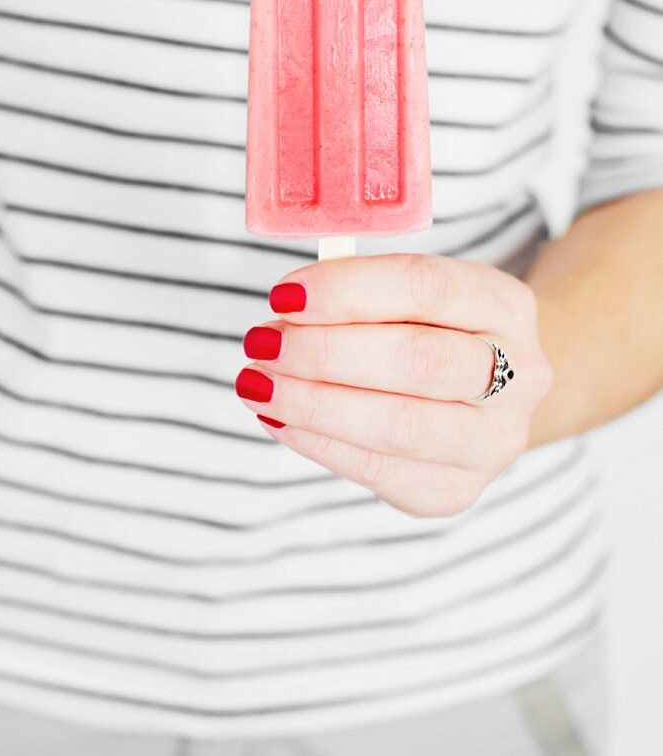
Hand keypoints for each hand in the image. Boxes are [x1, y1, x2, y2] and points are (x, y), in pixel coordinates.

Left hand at [236, 254, 551, 517]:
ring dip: (313, 402)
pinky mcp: (457, 490)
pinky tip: (280, 417)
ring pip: (400, 425)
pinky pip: (379, 470)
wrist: (488, 395)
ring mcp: (494, 441)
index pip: (425, 288)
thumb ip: (361, 292)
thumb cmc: (431, 329)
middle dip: (325, 352)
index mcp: (507, 305)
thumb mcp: (413, 294)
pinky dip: (318, 441)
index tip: (284, 296)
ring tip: (258, 382)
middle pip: (418, 360)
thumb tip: (287, 308)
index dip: (348, 290)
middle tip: (262, 343)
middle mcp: (520, 375)